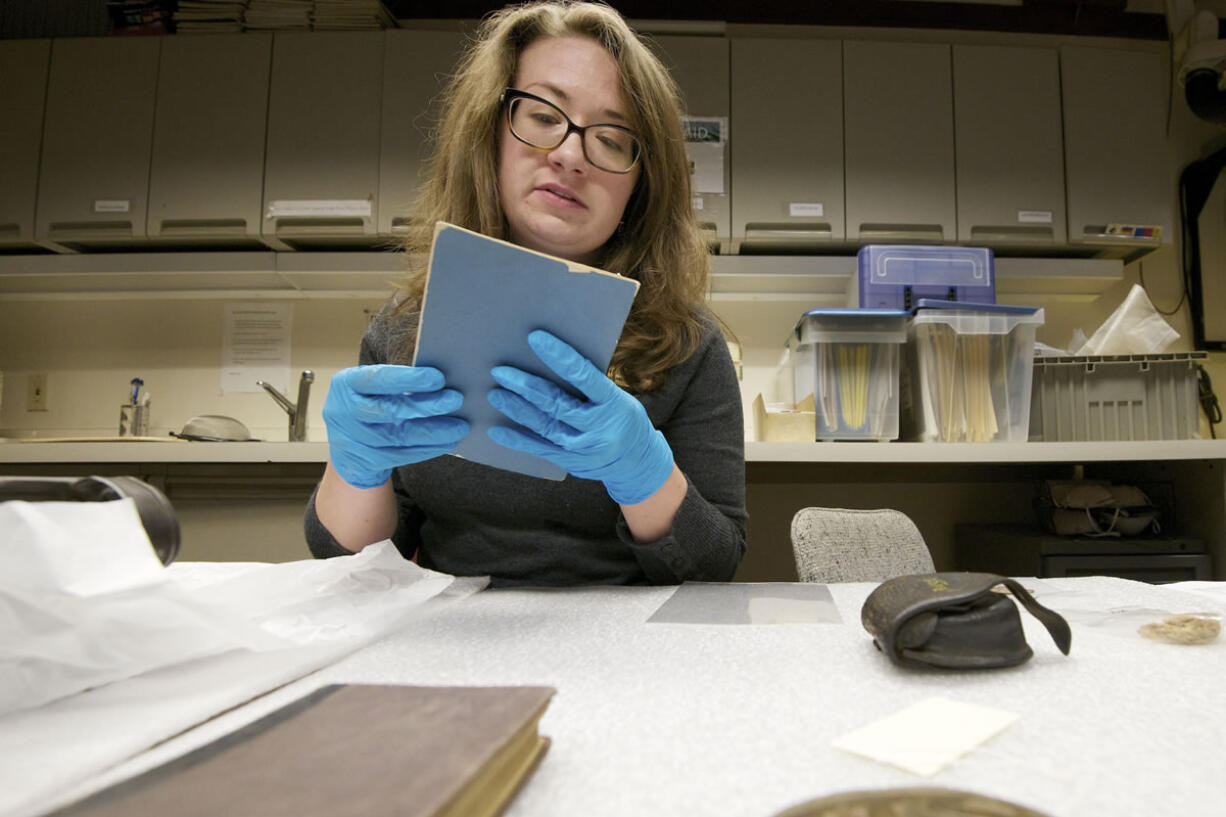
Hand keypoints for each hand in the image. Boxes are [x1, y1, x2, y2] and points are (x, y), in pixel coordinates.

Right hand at [322, 365, 469, 488]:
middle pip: (390, 411)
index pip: (378, 379)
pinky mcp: (367, 461)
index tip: (439, 378)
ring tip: (460, 426)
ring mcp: (354, 440)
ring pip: (399, 437)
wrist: (346, 443)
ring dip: (434, 432)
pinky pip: (402, 456)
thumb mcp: (372, 387)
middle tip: (456, 400)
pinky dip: (428, 449)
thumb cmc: (368, 402)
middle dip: (427, 406)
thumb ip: (397, 381)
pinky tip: (448, 442)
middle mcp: (345, 412)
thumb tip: (442, 379)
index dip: (408, 379)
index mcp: (347, 384)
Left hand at [486, 330, 673, 504]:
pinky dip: (517, 439)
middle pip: (556, 403)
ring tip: (495, 394)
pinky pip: (539, 449)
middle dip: (526, 386)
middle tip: (500, 371)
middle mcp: (597, 427)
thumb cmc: (621, 416)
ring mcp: (583, 448)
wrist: (637, 461)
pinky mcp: (570, 462)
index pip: (582, 374)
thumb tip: (550, 358)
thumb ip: (588, 384)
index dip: (558, 355)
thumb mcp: (616, 396)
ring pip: (544, 425)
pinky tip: (497, 430)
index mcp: (612, 402)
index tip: (535, 337)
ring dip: (516, 409)